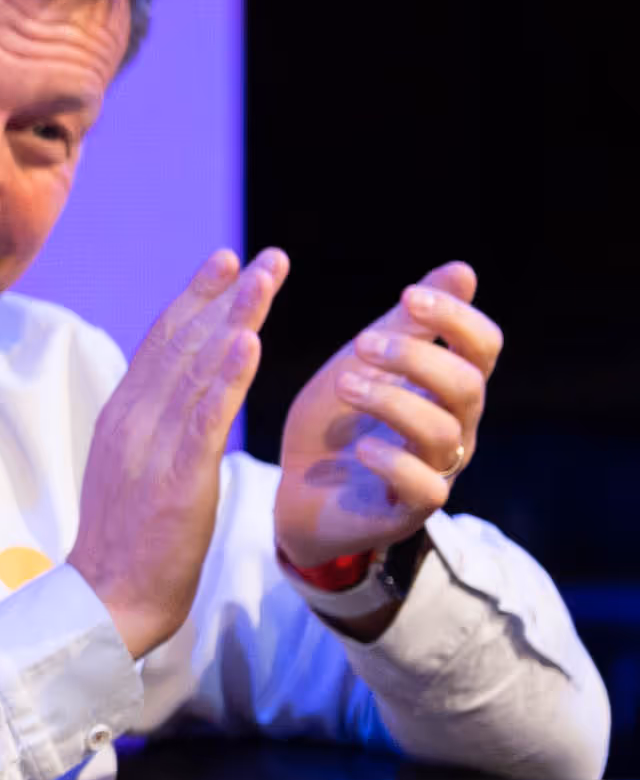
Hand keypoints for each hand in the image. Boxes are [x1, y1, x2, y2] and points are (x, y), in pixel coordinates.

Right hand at [68, 246, 283, 658]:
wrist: (108, 599)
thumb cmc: (128, 542)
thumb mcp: (135, 469)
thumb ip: (155, 428)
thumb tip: (184, 394)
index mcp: (122, 417)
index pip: (160, 344)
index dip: (194, 299)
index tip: (226, 262)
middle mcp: (133, 421)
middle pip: (181, 344)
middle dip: (224, 295)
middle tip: (265, 256)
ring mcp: (151, 449)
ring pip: (196, 370)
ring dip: (234, 318)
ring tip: (266, 279)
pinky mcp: (175, 479)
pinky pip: (203, 420)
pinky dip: (225, 378)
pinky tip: (247, 344)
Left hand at [275, 261, 492, 569]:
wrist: (296, 494)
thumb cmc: (336, 424)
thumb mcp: (361, 365)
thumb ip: (406, 324)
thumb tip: (463, 270)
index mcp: (447, 387)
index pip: (483, 346)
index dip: (457, 318)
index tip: (409, 296)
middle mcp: (455, 427)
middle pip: (468, 385)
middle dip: (417, 358)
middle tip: (362, 344)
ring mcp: (437, 470)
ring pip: (441, 430)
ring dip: (391, 401)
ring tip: (344, 385)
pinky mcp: (409, 510)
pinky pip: (425, 487)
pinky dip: (392, 461)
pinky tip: (361, 446)